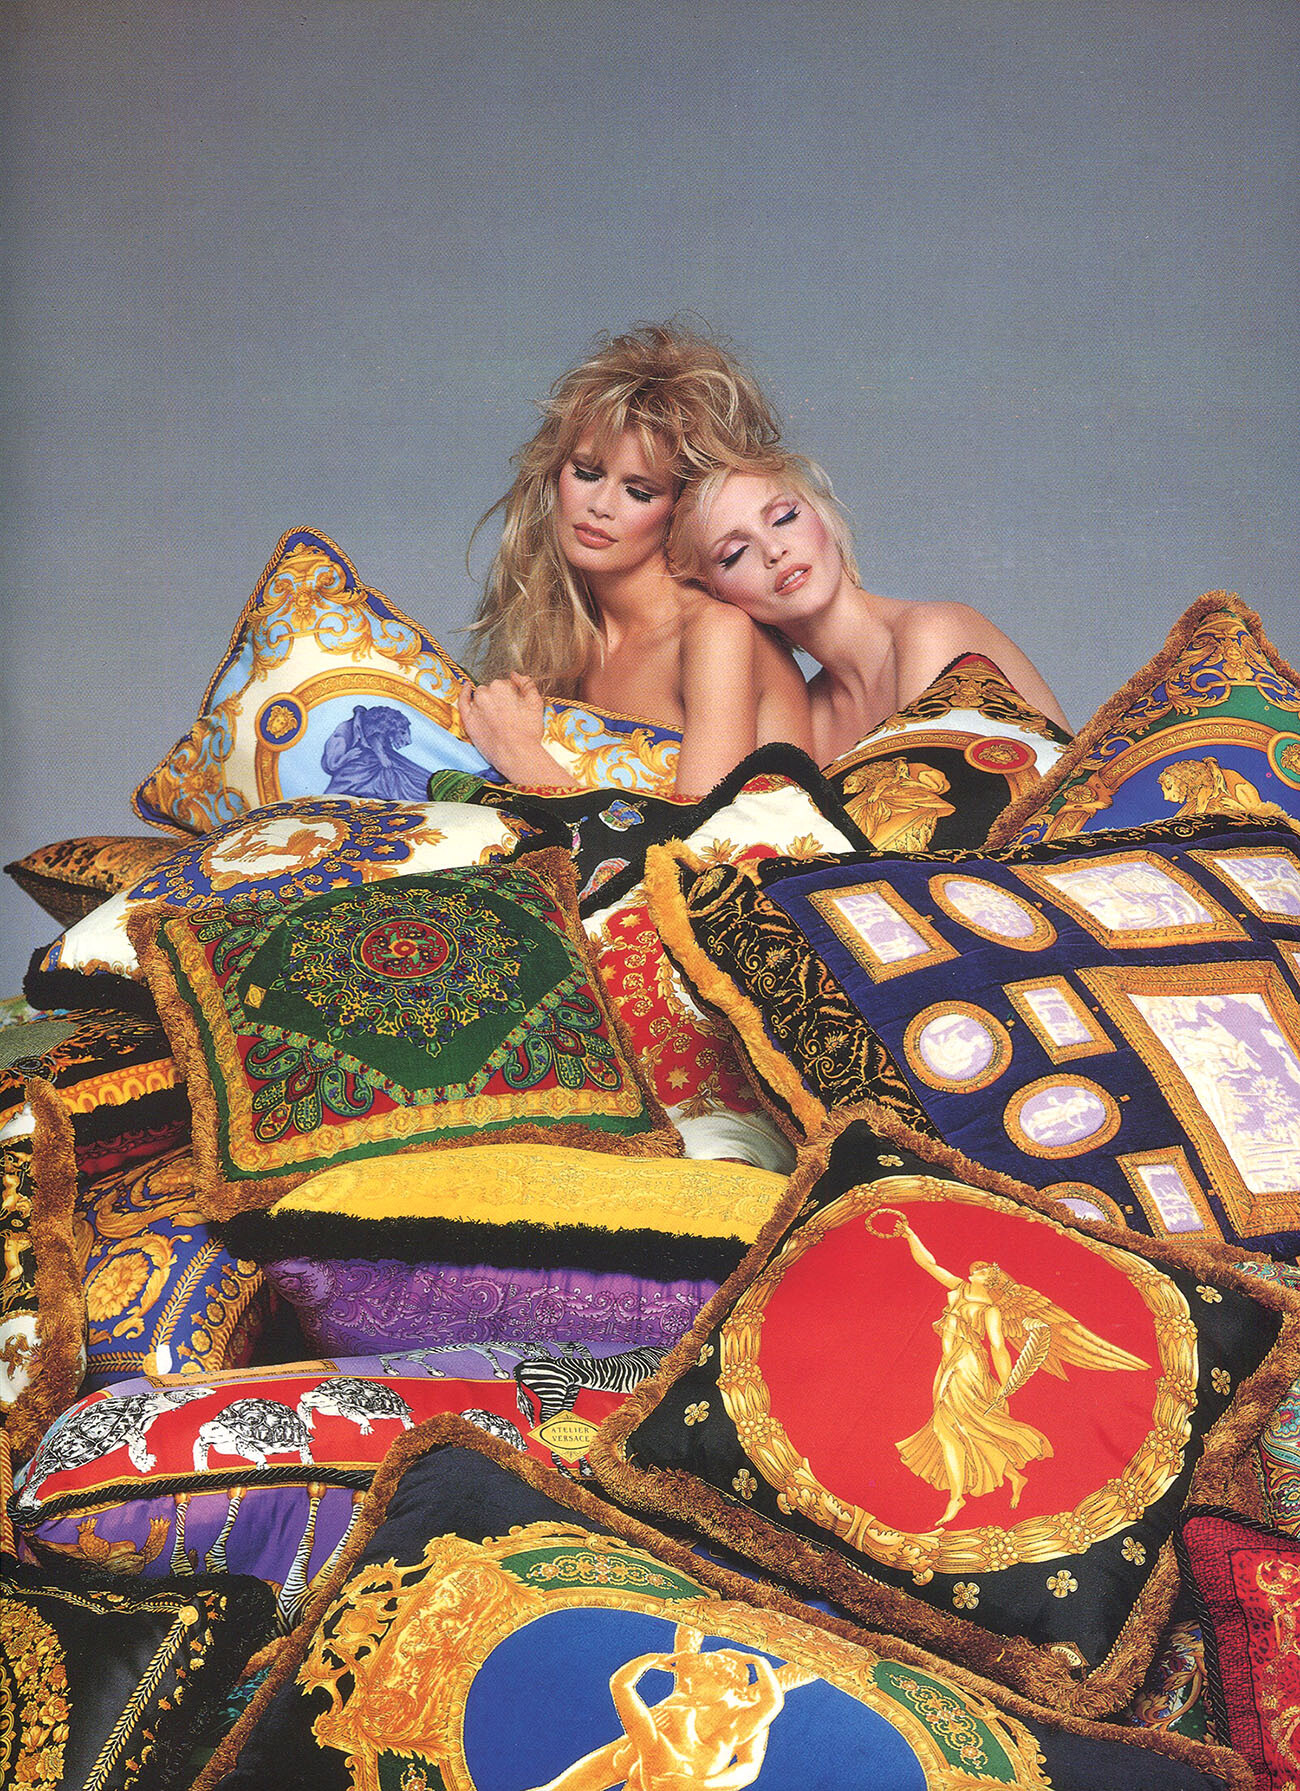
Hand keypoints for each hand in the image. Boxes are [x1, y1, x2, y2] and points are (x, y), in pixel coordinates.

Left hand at [458, 674, 574, 786]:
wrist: (516, 754)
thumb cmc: (528, 731)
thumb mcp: (536, 703)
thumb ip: (527, 684)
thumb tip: (515, 675)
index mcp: (502, 686)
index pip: (507, 684)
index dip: (513, 695)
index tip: (516, 706)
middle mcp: (486, 693)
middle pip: (493, 690)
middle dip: (500, 698)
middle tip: (509, 714)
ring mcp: (475, 706)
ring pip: (480, 696)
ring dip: (486, 700)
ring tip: (496, 715)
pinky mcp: (468, 719)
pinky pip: (463, 701)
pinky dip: (464, 693)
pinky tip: (466, 687)